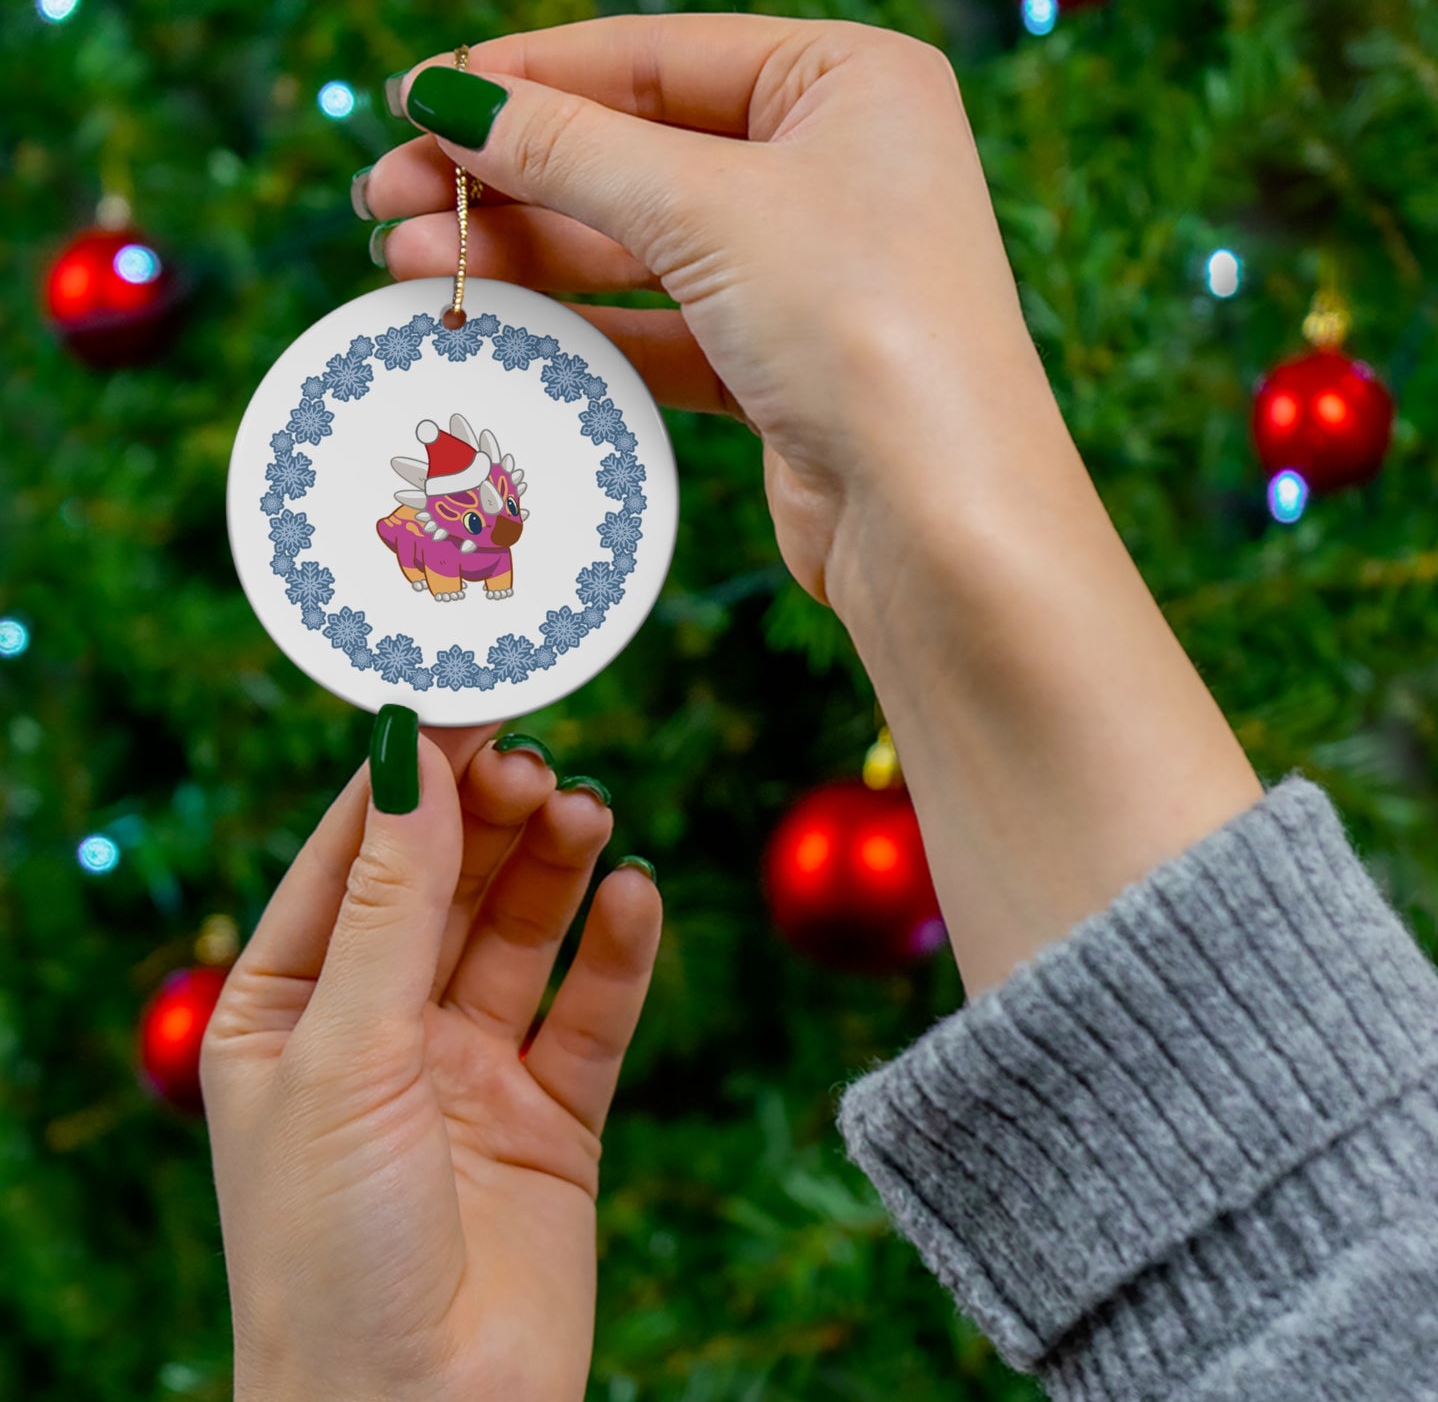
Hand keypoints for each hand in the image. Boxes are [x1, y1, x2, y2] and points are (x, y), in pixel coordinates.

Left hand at [201, 719, 661, 1401]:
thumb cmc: (331, 1251)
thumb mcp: (346, 1054)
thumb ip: (391, 903)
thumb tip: (412, 758)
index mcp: (289, 1008)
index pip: (353, 856)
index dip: (410, 776)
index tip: (469, 698)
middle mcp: (380, 1028)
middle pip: (447, 883)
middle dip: (490, 818)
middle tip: (538, 763)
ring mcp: (469, 1070)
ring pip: (521, 934)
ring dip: (555, 868)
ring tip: (588, 814)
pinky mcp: (552, 1116)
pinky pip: (591, 1012)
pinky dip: (617, 952)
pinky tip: (635, 898)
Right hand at [361, 13, 1054, 609]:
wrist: (939, 520)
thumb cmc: (862, 326)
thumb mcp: (707, 208)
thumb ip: (571, 150)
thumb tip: (449, 98)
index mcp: (848, 82)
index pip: (655, 57)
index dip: (527, 77)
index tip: (415, 99)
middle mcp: (835, 167)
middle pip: (637, 151)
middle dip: (508, 175)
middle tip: (385, 197)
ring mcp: (809, 272)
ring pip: (639, 245)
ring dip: (526, 253)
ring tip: (406, 262)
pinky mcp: (782, 366)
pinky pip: (661, 327)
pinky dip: (580, 325)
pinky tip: (492, 321)